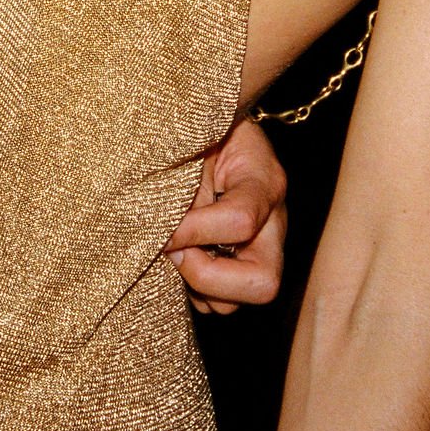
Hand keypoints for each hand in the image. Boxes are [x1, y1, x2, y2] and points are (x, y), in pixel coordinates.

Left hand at [165, 119, 286, 313]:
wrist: (213, 129)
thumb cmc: (199, 132)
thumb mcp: (190, 144)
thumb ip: (179, 186)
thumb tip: (155, 231)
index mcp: (264, 181)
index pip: (239, 221)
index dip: (192, 232)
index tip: (161, 228)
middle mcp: (274, 223)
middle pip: (263, 283)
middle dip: (208, 278)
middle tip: (174, 251)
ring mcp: (264, 249)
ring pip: (240, 301)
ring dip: (198, 287)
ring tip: (173, 251)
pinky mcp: (244, 264)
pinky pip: (222, 301)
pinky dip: (195, 289)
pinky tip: (181, 255)